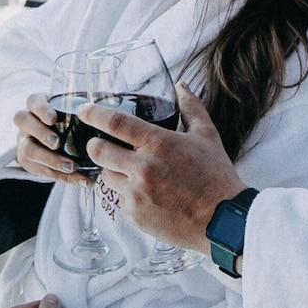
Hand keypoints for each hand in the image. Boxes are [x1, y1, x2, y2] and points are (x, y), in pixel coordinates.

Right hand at [15, 94, 85, 184]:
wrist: (62, 141)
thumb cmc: (74, 120)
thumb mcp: (76, 111)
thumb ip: (88, 109)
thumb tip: (109, 110)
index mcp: (39, 104)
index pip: (33, 100)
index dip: (41, 109)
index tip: (54, 119)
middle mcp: (27, 121)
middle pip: (22, 121)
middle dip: (40, 133)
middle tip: (57, 143)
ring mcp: (24, 140)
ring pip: (26, 149)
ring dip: (49, 160)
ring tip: (70, 166)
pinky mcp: (28, 161)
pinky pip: (39, 171)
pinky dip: (61, 177)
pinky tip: (80, 179)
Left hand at [85, 86, 245, 250]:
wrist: (223, 221)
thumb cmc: (216, 176)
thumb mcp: (207, 136)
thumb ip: (190, 108)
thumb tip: (181, 86)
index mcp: (158, 144)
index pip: (115, 122)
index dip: (94, 114)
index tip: (84, 111)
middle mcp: (143, 168)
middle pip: (98, 151)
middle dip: (95, 146)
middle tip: (100, 144)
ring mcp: (136, 194)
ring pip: (106, 177)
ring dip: (113, 171)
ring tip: (131, 172)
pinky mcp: (135, 216)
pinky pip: (117, 200)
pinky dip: (125, 194)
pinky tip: (144, 193)